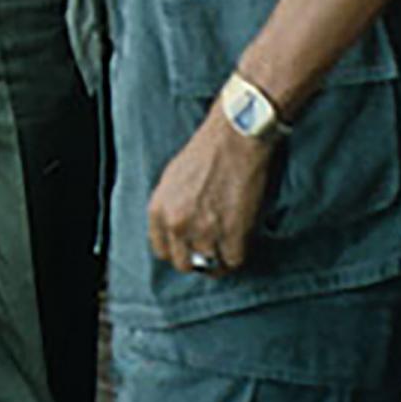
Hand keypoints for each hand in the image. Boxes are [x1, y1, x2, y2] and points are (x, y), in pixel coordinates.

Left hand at [146, 107, 280, 275]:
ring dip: (221, 255)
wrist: (237, 136)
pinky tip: (242, 238)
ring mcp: (205, 231)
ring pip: (211, 265)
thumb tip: (176, 231)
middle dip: (198, 258)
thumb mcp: (172, 178)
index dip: (179, 250)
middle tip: (212, 247)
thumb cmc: (208, 150)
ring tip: (230, 240)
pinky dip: (239, 252)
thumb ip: (170, 207)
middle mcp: (177, 224)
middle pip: (184, 263)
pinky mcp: (233, 233)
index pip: (162, 251)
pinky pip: (234, 260)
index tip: (191, 247)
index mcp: (158, 210)